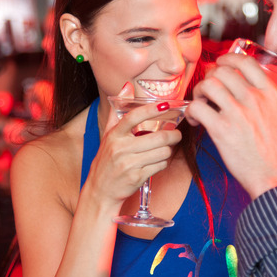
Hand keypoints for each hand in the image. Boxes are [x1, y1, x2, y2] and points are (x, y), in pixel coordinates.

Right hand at [83, 85, 181, 209]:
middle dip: (172, 135)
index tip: (166, 105)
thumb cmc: (106, 160)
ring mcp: (128, 164)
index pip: (134, 117)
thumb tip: (127, 86)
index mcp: (114, 135)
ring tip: (164, 149)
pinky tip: (157, 161)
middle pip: (157, 138)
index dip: (151, 110)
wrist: (100, 191)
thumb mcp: (108, 135)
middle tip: (176, 134)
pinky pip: (160, 166)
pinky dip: (163, 163)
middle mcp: (120, 148)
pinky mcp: (136, 177)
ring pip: (162, 152)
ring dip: (167, 151)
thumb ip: (118, 111)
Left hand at [186, 53, 276, 198]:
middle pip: (222, 71)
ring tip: (201, 105)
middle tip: (207, 92)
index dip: (227, 59)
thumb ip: (264, 99)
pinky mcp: (222, 129)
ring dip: (199, 93)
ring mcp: (238, 112)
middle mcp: (254, 98)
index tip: (220, 65)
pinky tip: (197, 122)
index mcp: (270, 93)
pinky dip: (192, 112)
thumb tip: (245, 88)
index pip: (245, 61)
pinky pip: (197, 107)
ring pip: (208, 84)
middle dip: (210, 78)